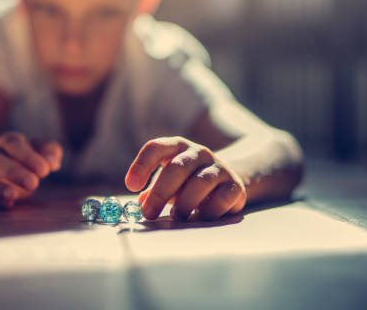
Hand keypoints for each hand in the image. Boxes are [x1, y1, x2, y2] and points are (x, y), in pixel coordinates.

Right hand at [0, 132, 61, 207]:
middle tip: (33, 183)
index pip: (14, 145)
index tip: (45, 171)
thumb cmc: (29, 155)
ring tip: (14, 196)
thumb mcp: (43, 148)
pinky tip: (9, 205)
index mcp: (8, 141)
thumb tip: (52, 162)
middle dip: (13, 172)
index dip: (28, 157)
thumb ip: (50, 151)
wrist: (3, 163)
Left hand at [125, 137, 245, 220]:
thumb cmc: (187, 181)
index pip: (156, 147)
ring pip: (200, 182)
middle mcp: (198, 153)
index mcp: (176, 147)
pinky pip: (221, 199)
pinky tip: (199, 218)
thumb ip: (152, 190)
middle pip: (177, 167)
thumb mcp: (168, 181)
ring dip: (184, 203)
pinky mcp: (235, 185)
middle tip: (149, 213)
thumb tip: (141, 204)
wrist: (225, 180)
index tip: (131, 186)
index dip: (142, 165)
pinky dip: (208, 211)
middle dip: (160, 192)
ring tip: (177, 217)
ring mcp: (219, 167)